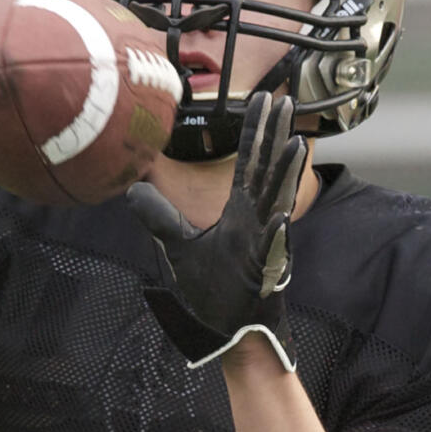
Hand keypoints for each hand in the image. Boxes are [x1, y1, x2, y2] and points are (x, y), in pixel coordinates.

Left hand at [127, 92, 306, 370]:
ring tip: (297, 144)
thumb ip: (159, 216)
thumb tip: (133, 190)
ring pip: (277, 202)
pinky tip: (280, 219)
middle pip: (267, 169)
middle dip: (276, 135)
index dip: (255, 130)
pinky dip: (275, 235)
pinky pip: (271, 251)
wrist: (228, 332)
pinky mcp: (263, 273)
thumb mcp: (178, 246)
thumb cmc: (213, 291)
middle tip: (286, 99)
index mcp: (240, 212)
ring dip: (287, 174)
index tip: (264, 99)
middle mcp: (255, 221)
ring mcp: (263, 244)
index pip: (249, 162)